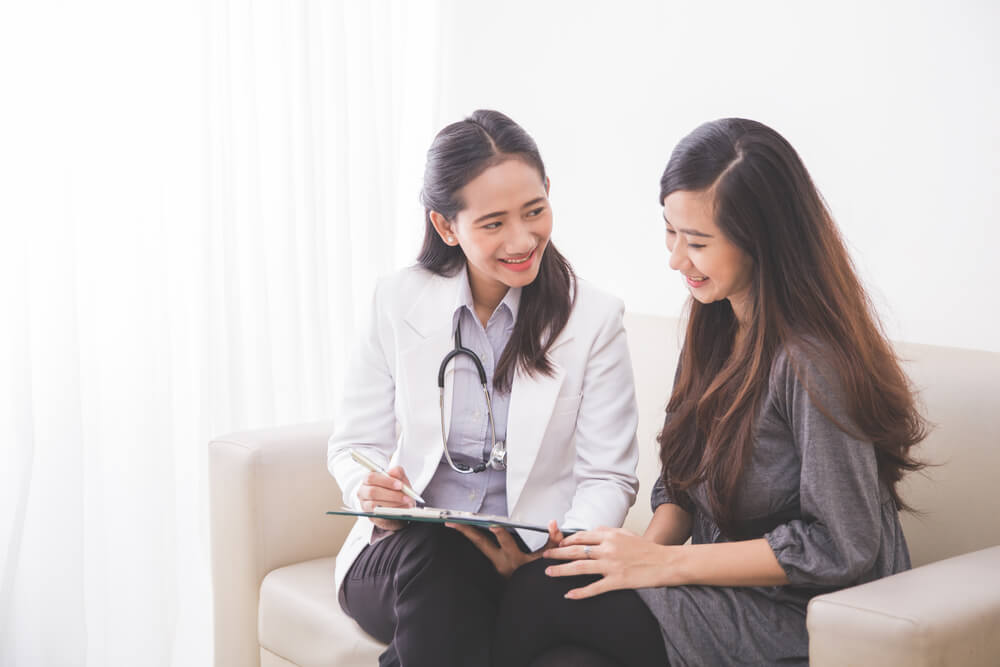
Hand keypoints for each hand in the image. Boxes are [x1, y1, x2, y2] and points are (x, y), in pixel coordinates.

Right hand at [356, 465, 414, 530]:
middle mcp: (363, 491)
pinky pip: (378, 514)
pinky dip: (391, 512)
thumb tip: (394, 471)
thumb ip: (398, 473)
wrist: (400, 506)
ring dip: (392, 504)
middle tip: (405, 496)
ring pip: (374, 504)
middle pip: (372, 491)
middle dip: (391, 494)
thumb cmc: (397, 490)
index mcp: (369, 479)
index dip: (386, 481)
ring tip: (405, 503)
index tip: (400, 485)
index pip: (371, 477)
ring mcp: (365, 504)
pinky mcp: (370, 516)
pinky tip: (400, 509)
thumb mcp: (400, 479)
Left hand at [447, 520, 563, 577]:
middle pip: (481, 545)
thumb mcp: (548, 558)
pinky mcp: (492, 564)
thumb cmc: (537, 576)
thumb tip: (553, 524)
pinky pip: (481, 548)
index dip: (500, 534)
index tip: (493, 525)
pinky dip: (474, 538)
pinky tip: (465, 529)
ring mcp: (494, 563)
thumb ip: (553, 540)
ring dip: (466, 533)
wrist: (527, 597)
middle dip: (467, 532)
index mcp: (515, 560)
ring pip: (478, 546)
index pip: (507, 545)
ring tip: (453, 521)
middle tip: (453, 521)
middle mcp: (501, 561)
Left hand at [542, 527, 676, 598]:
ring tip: (549, 572)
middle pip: (575, 551)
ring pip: (580, 568)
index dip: (566, 541)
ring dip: (561, 570)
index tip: (557, 544)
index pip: (581, 536)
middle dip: (557, 553)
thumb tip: (591, 530)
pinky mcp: (617, 581)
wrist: (665, 562)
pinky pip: (594, 588)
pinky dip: (580, 592)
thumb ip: (607, 531)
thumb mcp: (625, 533)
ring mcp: (611, 566)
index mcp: (609, 535)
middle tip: (545, 557)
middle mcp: (607, 549)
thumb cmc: (646, 548)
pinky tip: (569, 595)